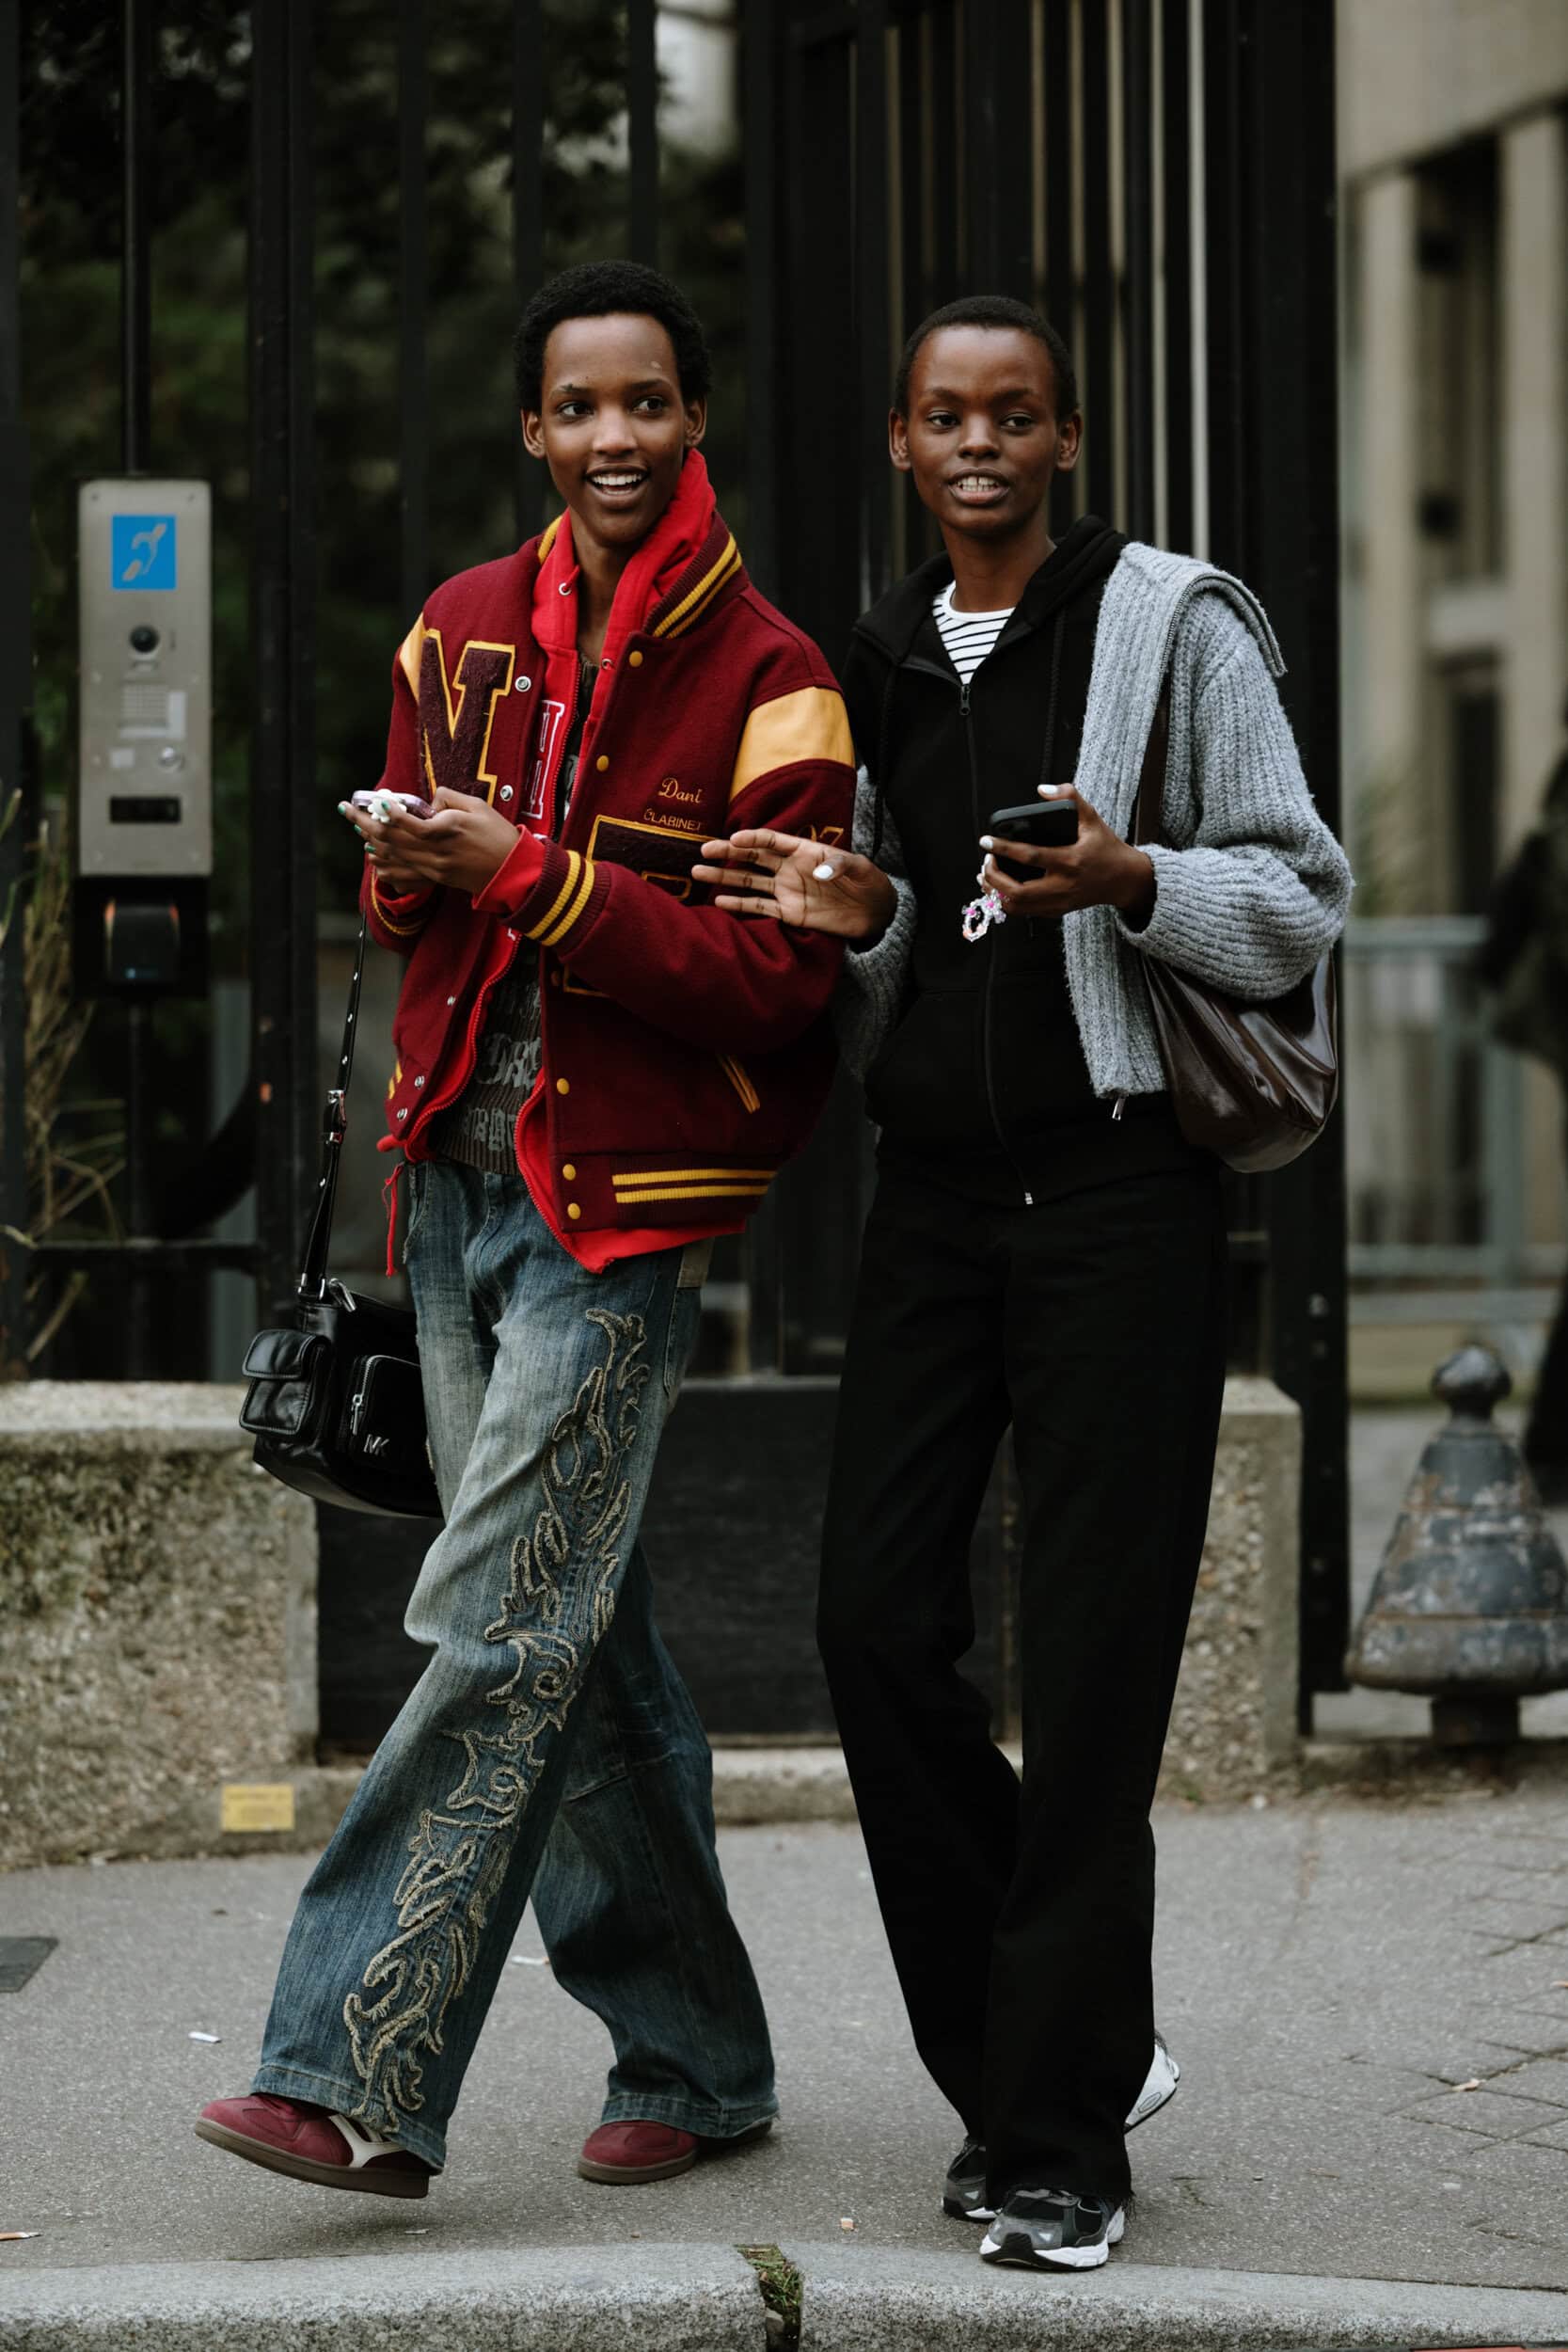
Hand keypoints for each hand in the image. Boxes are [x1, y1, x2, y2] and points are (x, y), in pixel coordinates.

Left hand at [342, 787, 521, 897]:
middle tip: (348, 811)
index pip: (406, 822)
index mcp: (446, 830)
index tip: (373, 801)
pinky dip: (386, 867)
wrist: (513, 870)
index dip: (386, 811)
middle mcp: (435, 852)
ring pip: (394, 857)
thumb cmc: (498, 834)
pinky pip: (404, 874)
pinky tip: (376, 858)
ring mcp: (434, 868)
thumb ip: (449, 798)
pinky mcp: (436, 878)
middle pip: (392, 839)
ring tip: (358, 830)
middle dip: (366, 823)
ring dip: (372, 843)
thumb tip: (429, 803)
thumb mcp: (477, 806)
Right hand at [692, 828, 898, 941]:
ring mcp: (786, 890)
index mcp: (804, 850)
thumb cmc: (868, 881)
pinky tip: (719, 902)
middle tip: (704, 851)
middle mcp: (789, 868)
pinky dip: (739, 905)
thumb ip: (840, 864)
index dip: (752, 838)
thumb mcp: (860, 868)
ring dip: (724, 878)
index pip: (772, 840)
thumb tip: (820, 869)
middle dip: (728, 853)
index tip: (734, 839)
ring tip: (699, 874)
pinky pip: (760, 907)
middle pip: (753, 857)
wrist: (874, 910)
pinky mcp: (789, 912)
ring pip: (749, 882)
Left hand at [978, 787, 1154, 923]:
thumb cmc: (1106, 847)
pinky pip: (1024, 912)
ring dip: (995, 892)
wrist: (1124, 880)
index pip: (1030, 856)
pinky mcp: (1057, 911)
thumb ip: (1070, 798)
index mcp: (1071, 860)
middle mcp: (1063, 885)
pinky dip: (1006, 901)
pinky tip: (998, 887)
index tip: (985, 840)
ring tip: (986, 874)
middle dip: (994, 877)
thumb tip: (1042, 789)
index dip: (1004, 848)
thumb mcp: (1092, 819)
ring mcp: (1059, 902)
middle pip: (1017, 891)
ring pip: (1017, 907)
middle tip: (985, 860)